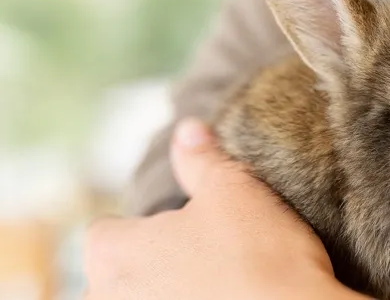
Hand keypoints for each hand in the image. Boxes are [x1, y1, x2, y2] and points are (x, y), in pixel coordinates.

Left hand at [83, 118, 369, 299]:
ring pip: (143, 299)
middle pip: (122, 272)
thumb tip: (188, 130)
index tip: (182, 229)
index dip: (146, 227)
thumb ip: (201, 159)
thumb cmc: (258, 256)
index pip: (107, 232)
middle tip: (206, 255)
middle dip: (155, 261)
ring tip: (218, 283)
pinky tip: (226, 299)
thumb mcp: (233, 190)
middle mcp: (109, 298)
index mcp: (112, 253)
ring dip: (170, 290)